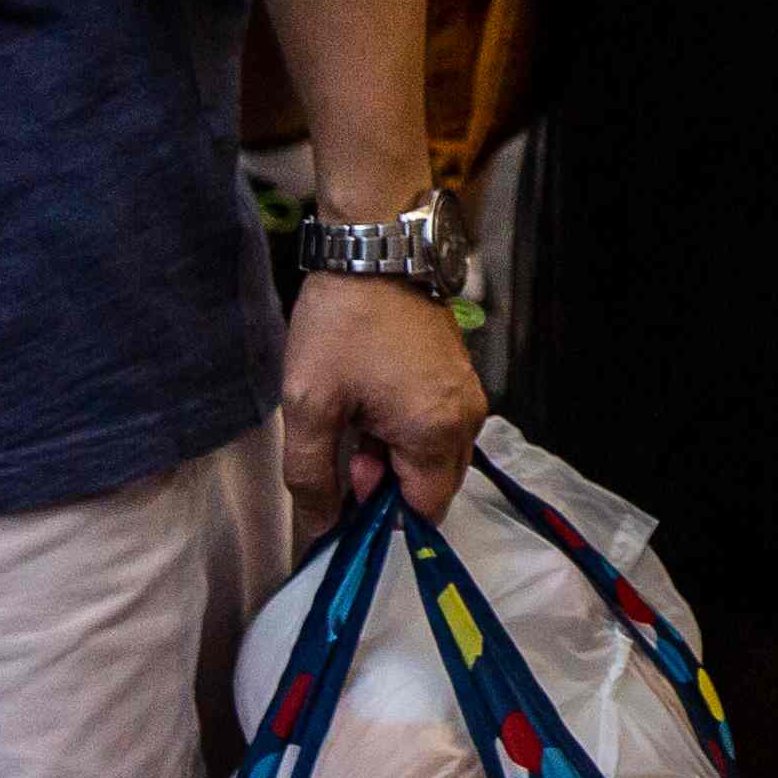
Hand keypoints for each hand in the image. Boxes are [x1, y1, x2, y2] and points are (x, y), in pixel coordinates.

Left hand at [279, 273, 486, 539]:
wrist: (374, 251)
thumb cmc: (341, 327)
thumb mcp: (309, 406)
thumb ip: (312, 476)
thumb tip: (323, 527)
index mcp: (437, 432)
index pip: (424, 512)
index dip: (381, 517)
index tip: (344, 487)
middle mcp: (467, 419)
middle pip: (433, 486)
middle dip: (388, 485)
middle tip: (347, 449)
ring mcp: (468, 395)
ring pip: (434, 457)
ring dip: (394, 457)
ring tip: (356, 421)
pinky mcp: (460, 376)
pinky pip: (438, 427)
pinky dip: (406, 431)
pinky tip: (372, 404)